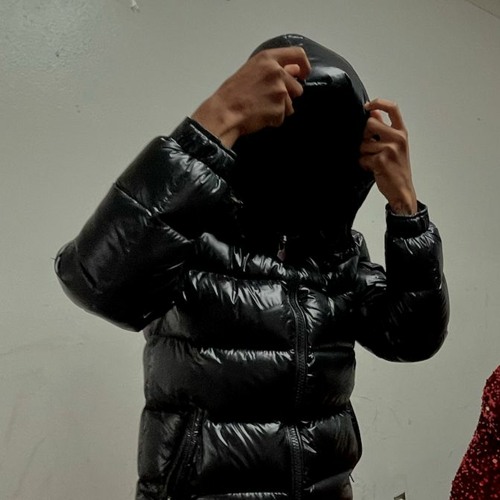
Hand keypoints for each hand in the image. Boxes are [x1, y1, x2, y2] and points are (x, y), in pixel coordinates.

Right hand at [191, 47, 310, 147]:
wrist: (225, 112)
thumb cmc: (232, 93)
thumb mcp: (251, 71)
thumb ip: (274, 68)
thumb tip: (295, 70)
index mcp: (268, 59)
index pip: (297, 54)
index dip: (304, 65)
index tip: (303, 73)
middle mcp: (277, 73)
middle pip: (297, 87)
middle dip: (288, 96)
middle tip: (268, 100)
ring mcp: (280, 91)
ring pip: (291, 105)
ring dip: (280, 109)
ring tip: (261, 108)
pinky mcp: (280, 109)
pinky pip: (282, 117)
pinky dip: (273, 120)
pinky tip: (259, 116)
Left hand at [360, 99, 417, 214]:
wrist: (402, 190)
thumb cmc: (397, 168)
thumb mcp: (395, 145)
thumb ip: (384, 128)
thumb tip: (373, 112)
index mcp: (401, 132)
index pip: (392, 108)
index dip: (378, 102)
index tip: (367, 106)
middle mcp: (398, 138)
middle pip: (370, 123)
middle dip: (363, 136)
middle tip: (368, 147)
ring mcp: (390, 149)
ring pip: (363, 143)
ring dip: (363, 154)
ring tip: (372, 161)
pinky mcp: (381, 161)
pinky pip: (362, 158)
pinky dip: (363, 164)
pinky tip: (372, 169)